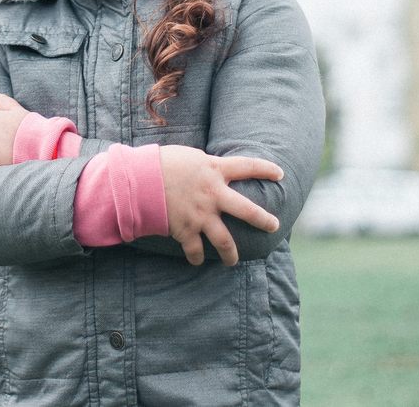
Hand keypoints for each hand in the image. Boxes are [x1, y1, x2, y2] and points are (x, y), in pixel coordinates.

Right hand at [159, 146, 282, 266]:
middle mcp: (213, 194)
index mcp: (214, 170)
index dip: (266, 169)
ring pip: (225, 241)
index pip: (248, 166)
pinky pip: (195, 250)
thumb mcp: (190, 157)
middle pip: (247, 211)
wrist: (138, 179)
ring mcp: (201, 214)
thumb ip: (206, 166)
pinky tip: (197, 260)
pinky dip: (196, 257)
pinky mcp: (185, 230)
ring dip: (231, 254)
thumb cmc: (161, 162)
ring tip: (234, 262)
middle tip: (273, 226)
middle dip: (263, 220)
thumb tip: (213, 172)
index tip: (280, 174)